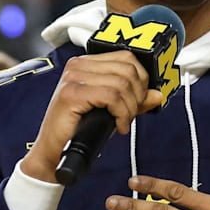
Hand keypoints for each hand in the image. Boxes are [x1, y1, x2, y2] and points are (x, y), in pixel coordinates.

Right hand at [21, 51, 161, 182]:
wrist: (53, 152)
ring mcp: (73, 78)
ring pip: (121, 84)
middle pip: (127, 69)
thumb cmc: (76, 132)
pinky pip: (111, 97)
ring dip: (130, 108)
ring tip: (123, 122)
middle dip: (137, 95)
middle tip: (131, 114)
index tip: (139, 100)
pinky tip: (118, 126)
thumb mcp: (110, 111)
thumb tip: (156, 95)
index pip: (126, 57)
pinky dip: (122, 114)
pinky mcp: (72, 94)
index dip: (141, 80)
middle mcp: (77, 66)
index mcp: (85, 63)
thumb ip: (132, 100)